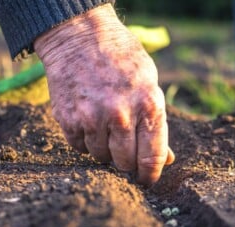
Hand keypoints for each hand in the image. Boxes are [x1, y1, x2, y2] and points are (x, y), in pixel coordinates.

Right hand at [34, 4, 174, 184]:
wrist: (81, 37)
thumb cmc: (123, 61)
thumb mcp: (150, 85)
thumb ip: (157, 124)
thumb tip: (165, 159)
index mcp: (148, 106)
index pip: (152, 157)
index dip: (150, 175)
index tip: (147, 180)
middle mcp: (121, 116)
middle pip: (125, 163)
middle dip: (127, 163)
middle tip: (125, 152)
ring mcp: (92, 119)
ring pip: (101, 157)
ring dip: (105, 150)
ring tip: (105, 127)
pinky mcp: (69, 119)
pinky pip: (80, 148)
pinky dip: (86, 141)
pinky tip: (89, 122)